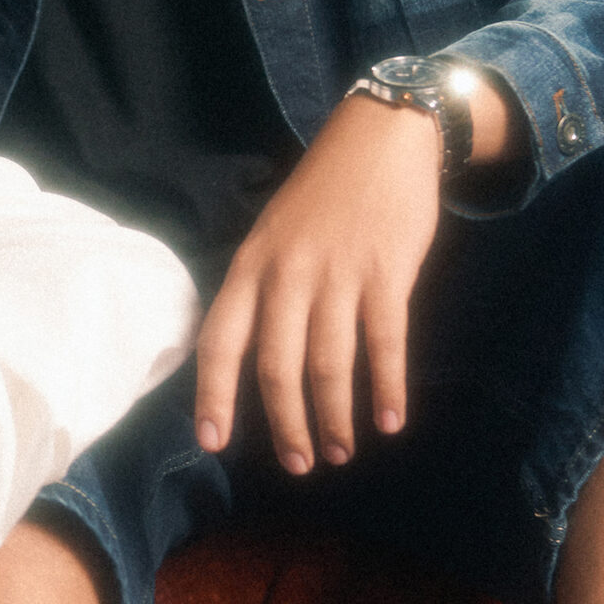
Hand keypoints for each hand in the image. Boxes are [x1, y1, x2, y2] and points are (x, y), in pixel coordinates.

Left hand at [194, 96, 443, 471]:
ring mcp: (337, 274)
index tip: (212, 442)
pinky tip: (391, 420)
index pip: (220, 340)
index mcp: (250, 265)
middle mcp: (286, 274)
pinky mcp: (387, 272)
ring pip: (328, 363)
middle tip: (299, 464)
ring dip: (336, 416)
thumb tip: (248, 356)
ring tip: (343, 452)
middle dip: (286, 424)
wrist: (380, 138)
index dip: (213, 394)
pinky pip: (385, 341)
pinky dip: (387, 386)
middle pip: (276, 366)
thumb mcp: (272, 233)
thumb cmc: (322, 193)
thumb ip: (261, 289)